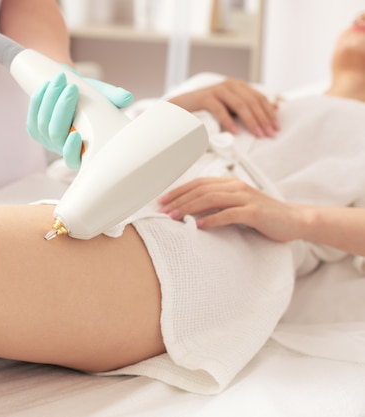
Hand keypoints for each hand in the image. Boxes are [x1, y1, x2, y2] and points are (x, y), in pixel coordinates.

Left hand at [27, 71, 132, 168]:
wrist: (70, 88)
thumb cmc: (91, 99)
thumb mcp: (104, 98)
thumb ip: (115, 98)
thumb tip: (125, 98)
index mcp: (82, 150)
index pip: (73, 160)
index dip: (71, 151)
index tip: (75, 135)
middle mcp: (63, 148)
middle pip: (56, 134)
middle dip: (62, 110)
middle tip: (72, 88)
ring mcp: (46, 140)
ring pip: (43, 123)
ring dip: (50, 99)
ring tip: (61, 79)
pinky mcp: (34, 129)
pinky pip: (32, 117)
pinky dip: (38, 100)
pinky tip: (46, 87)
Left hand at [158, 177, 304, 241]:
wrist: (294, 220)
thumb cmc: (262, 215)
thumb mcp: (237, 206)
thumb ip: (218, 205)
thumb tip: (191, 212)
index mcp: (230, 183)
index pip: (199, 183)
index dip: (179, 190)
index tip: (162, 200)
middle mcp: (236, 186)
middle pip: (201, 190)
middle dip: (179, 200)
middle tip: (162, 211)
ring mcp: (246, 198)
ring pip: (211, 199)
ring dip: (190, 208)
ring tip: (174, 217)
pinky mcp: (254, 212)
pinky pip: (229, 214)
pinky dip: (212, 219)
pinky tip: (200, 225)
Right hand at [167, 78, 279, 137]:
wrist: (181, 107)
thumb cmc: (208, 109)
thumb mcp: (232, 107)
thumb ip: (250, 106)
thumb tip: (276, 107)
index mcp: (238, 85)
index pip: (259, 98)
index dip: (269, 113)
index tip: (276, 128)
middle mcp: (230, 84)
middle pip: (252, 101)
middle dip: (263, 119)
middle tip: (269, 134)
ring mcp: (217, 89)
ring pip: (240, 104)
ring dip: (250, 121)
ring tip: (257, 134)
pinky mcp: (206, 97)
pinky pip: (221, 109)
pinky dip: (229, 121)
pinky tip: (234, 132)